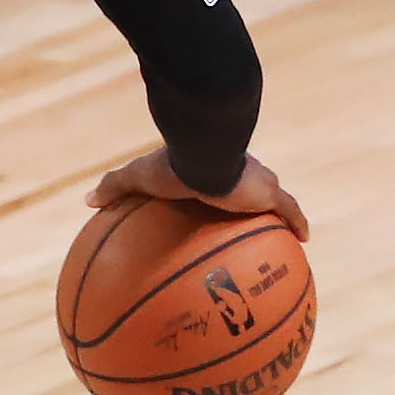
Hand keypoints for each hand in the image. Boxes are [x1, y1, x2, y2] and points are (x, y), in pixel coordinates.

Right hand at [88, 149, 309, 240]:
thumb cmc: (170, 165)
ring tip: (283, 232)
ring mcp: (258, 182)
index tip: (219, 196)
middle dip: (254, 195)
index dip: (221, 183)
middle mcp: (239, 169)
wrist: (201, 156)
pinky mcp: (270, 194)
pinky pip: (290, 211)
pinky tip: (306, 238)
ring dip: (279, 211)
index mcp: (210, 165)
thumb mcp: (136, 178)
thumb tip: (88, 200)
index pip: (218, 173)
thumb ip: (115, 187)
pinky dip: (298, 223)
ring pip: (273, 197)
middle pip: (251, 183)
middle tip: (251, 215)